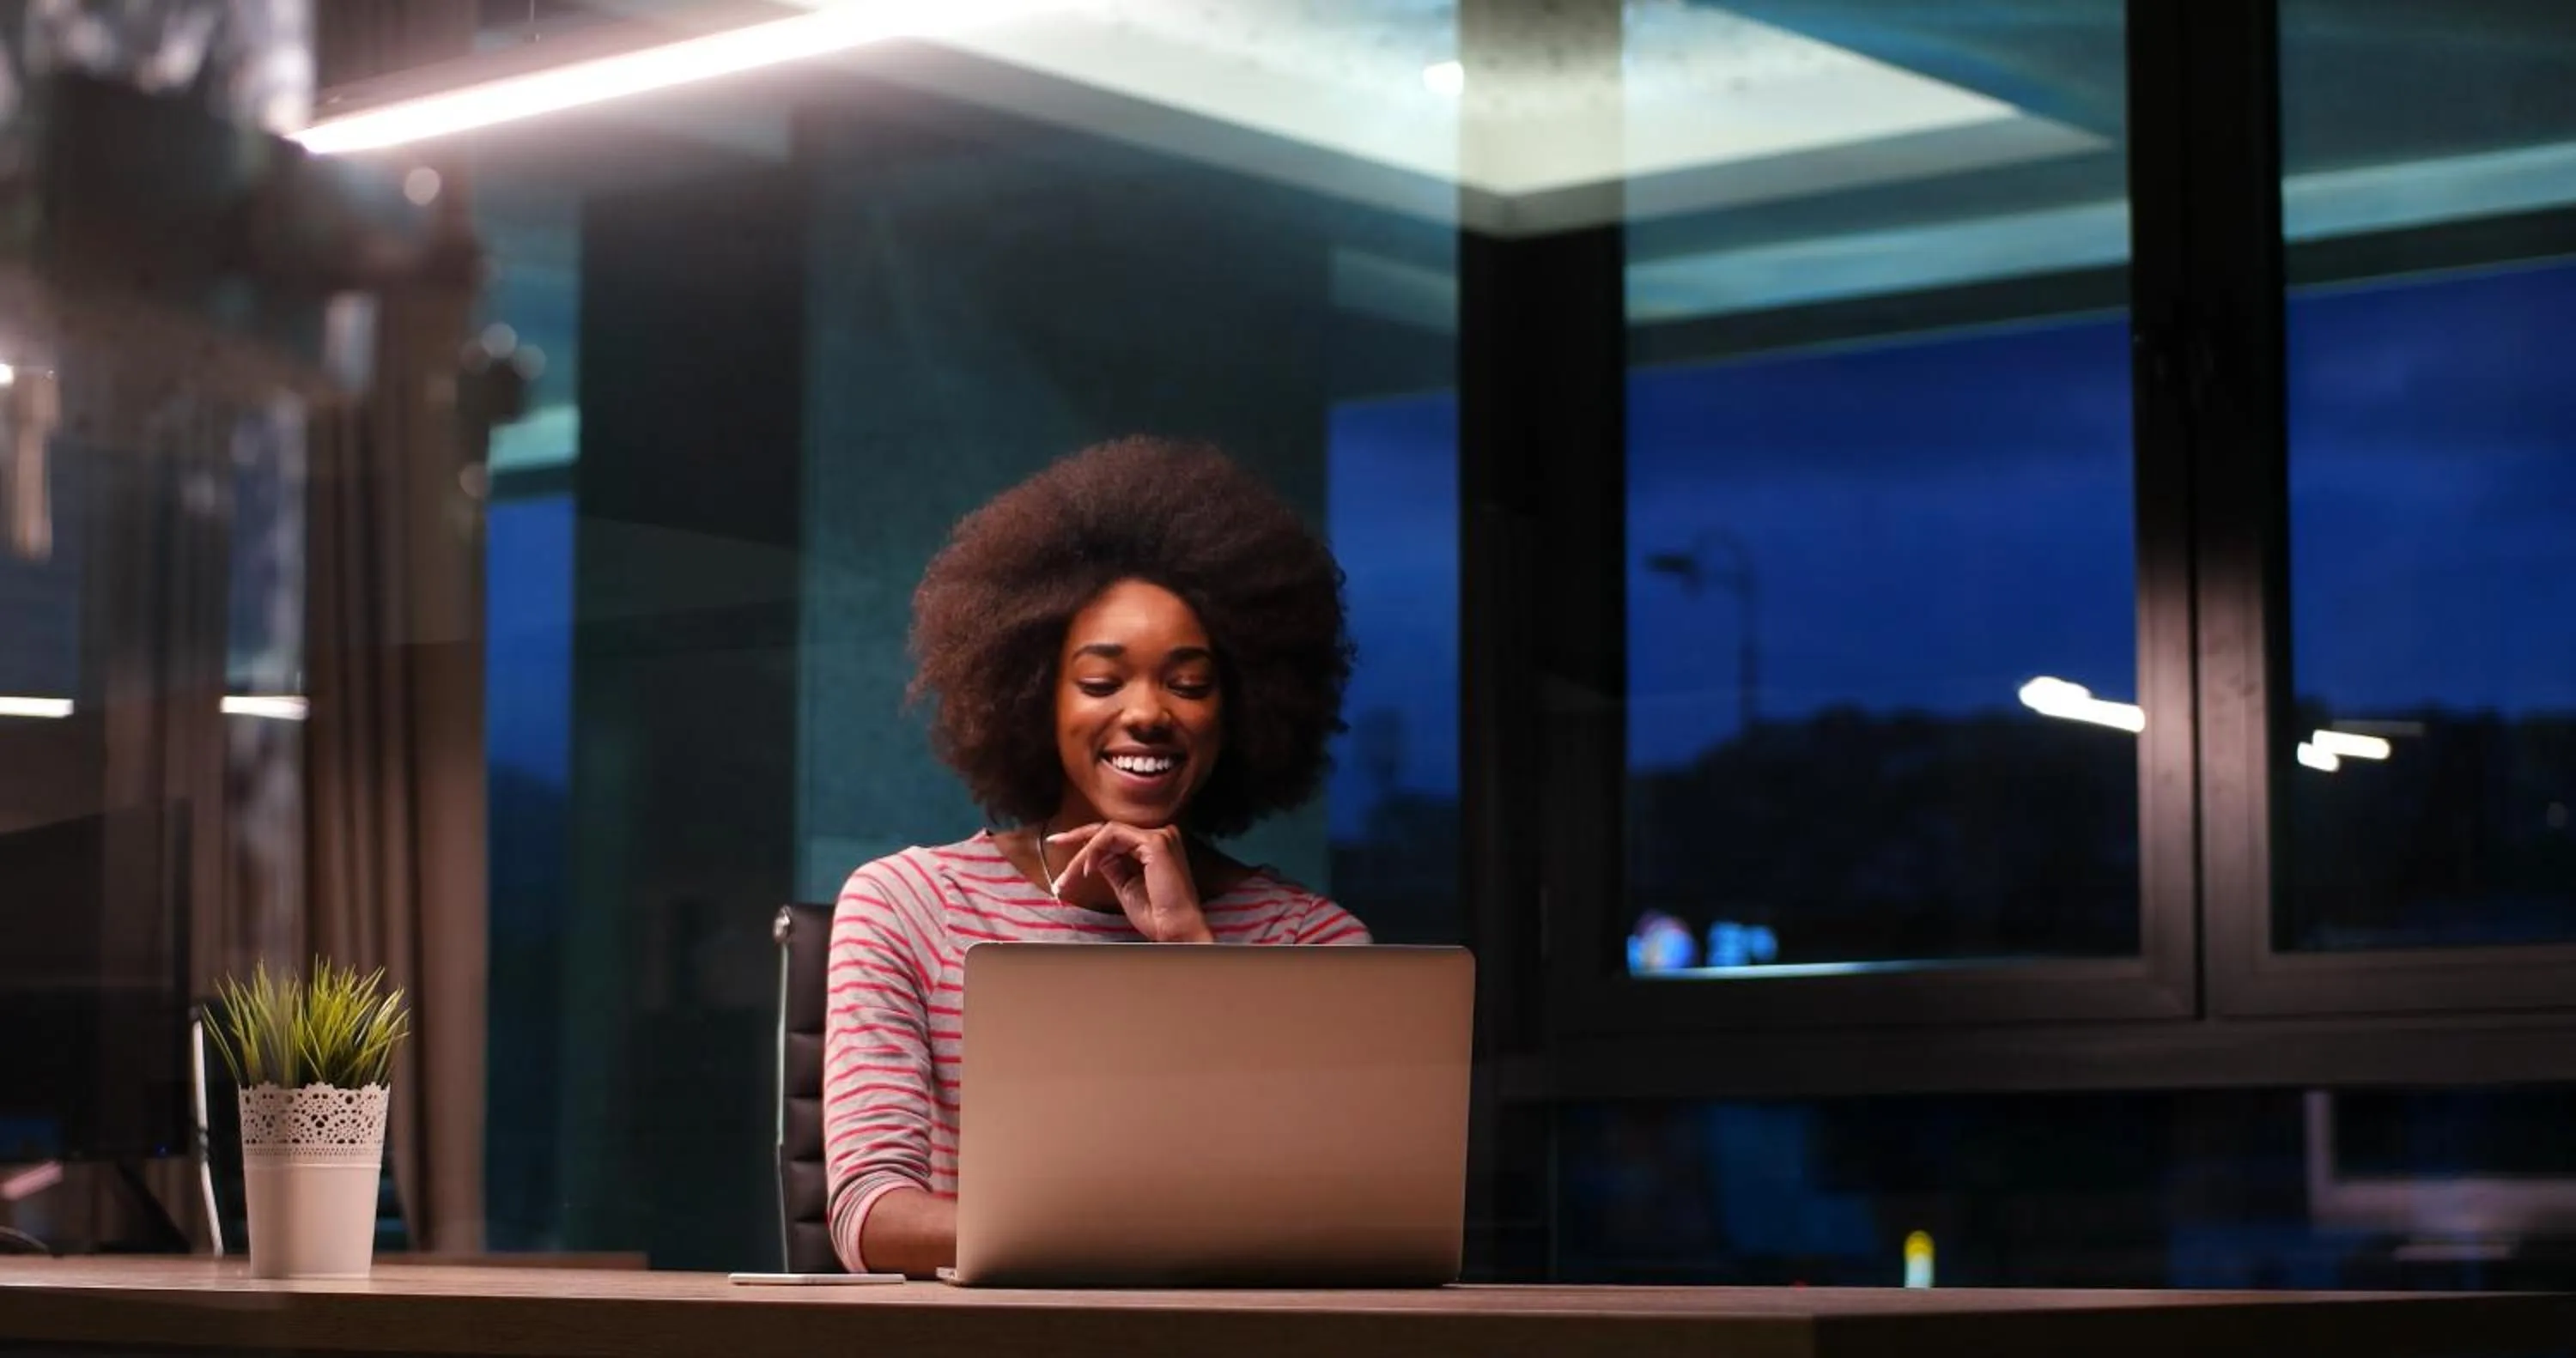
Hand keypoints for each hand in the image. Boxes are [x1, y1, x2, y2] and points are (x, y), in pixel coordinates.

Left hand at [1046, 822, 1212, 942]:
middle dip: (1078, 838)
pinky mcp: (1155, 842)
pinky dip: (1095, 850)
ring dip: (1084, 853)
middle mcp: (1161, 836)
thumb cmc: (1156, 915)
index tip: (1061, 843)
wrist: (1174, 930)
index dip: (1087, 839)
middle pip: (1109, 830)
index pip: (1116, 836)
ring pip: (1107, 833)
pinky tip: (1087, 869)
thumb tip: (1094, 857)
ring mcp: (1159, 836)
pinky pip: (1113, 836)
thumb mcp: (1126, 886)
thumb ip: (1113, 867)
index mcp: (1155, 847)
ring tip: (1070, 876)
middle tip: (1054, 841)